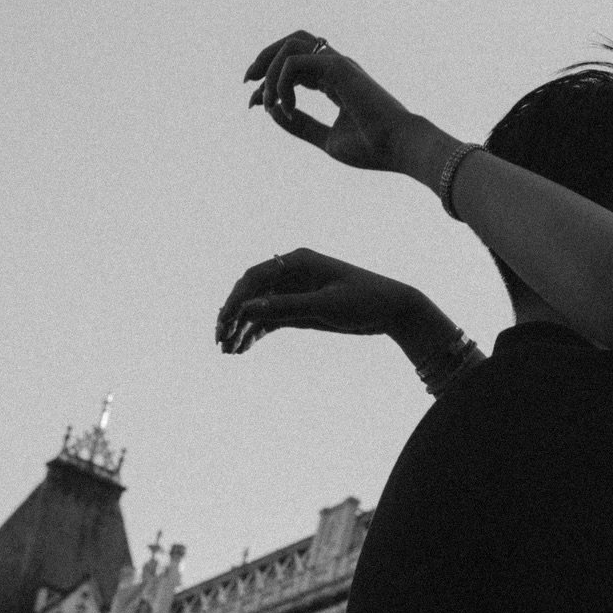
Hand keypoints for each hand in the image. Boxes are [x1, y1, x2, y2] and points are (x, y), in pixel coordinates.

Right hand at [216, 250, 416, 353]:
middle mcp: (292, 273)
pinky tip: (243, 348)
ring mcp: (295, 291)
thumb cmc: (365, 300)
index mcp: (298, 261)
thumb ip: (288, 306)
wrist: (393, 310)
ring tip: (228, 350)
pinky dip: (256, 332)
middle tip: (220, 340)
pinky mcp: (300, 308)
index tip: (225, 322)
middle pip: (251, 292)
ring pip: (258, 308)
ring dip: (242, 327)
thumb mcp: (326, 305)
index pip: (255, 277)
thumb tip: (249, 309)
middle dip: (233, 315)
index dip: (236, 300)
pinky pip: (271, 319)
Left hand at [244, 31, 420, 172]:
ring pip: (289, 45)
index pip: (294, 67)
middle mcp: (336, 67)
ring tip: (266, 100)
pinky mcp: (337, 66)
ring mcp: (338, 63)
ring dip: (269, 68)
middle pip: (290, 43)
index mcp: (335, 82)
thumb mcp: (326, 139)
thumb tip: (270, 112)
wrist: (398, 147)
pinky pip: (293, 61)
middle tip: (248, 83)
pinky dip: (281, 82)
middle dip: (263, 58)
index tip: (255, 106)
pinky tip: (287, 107)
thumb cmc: (371, 148)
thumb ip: (301, 125)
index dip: (269, 83)